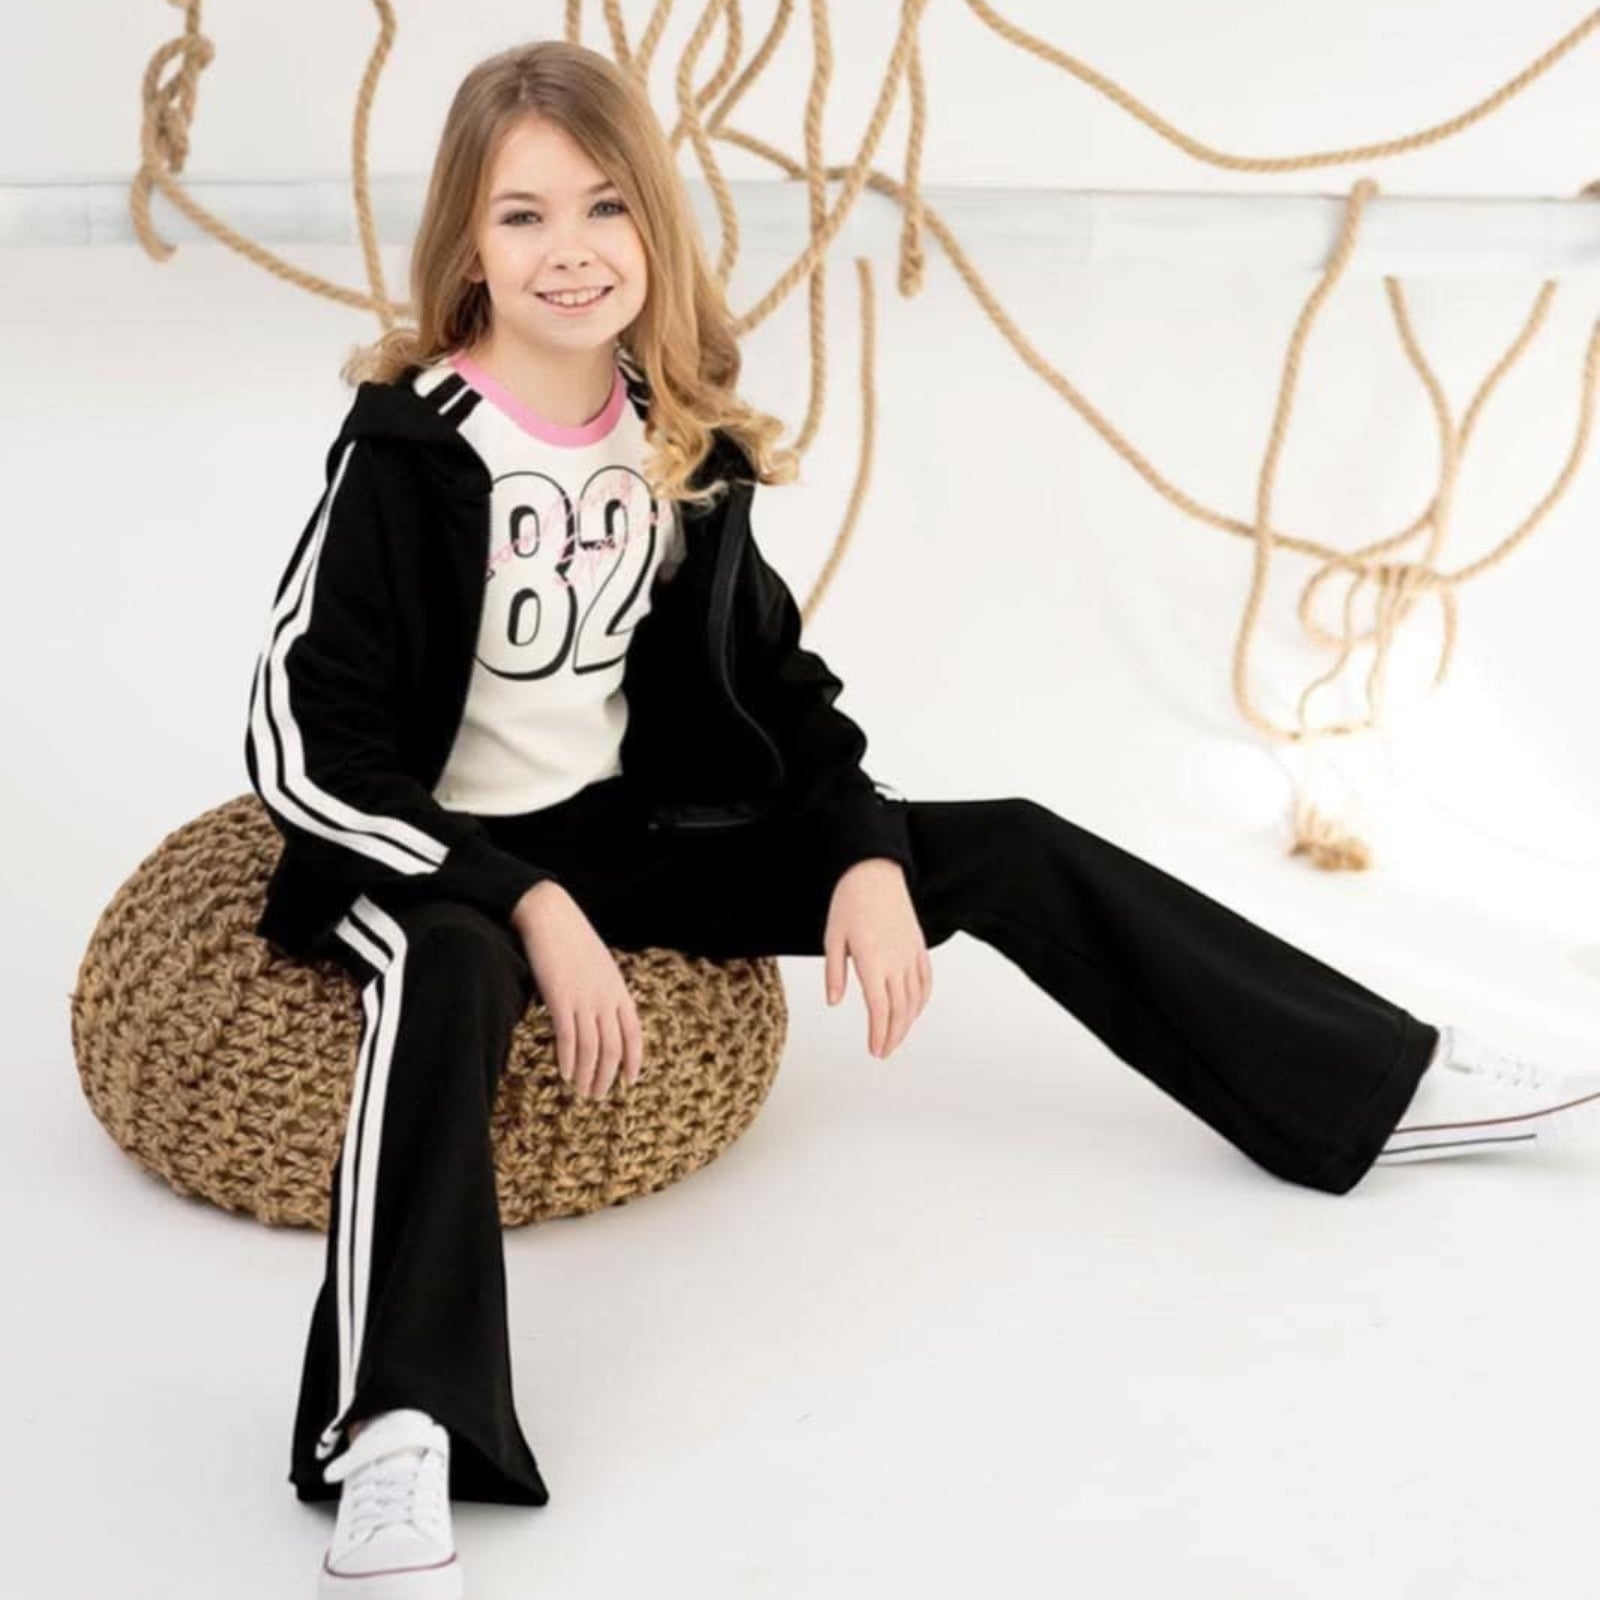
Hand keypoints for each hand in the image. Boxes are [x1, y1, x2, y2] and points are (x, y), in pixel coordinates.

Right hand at [512, 881, 643, 1098]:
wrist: (550, 915)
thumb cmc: (571, 939)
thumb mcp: (598, 965)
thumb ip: (603, 990)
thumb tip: (600, 1015)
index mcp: (618, 989)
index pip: (634, 1033)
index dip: (634, 1060)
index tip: (630, 1081)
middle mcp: (605, 998)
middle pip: (613, 1047)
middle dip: (607, 1075)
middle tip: (597, 1094)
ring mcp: (584, 998)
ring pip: (591, 1048)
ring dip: (587, 1074)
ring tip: (582, 1090)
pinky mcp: (560, 998)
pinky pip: (568, 1037)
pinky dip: (568, 1059)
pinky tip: (565, 1073)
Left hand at [822, 858, 931, 1058]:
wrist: (874, 872)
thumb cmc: (849, 903)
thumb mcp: (833, 938)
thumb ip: (835, 973)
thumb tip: (834, 1002)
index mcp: (872, 962)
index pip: (880, 1009)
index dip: (879, 1033)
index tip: (875, 1050)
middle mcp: (896, 962)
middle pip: (900, 1010)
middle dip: (893, 1035)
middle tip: (883, 1052)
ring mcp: (910, 954)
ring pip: (915, 998)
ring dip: (907, 1022)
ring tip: (896, 1037)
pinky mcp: (918, 946)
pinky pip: (925, 980)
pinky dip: (922, 1000)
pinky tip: (914, 1010)